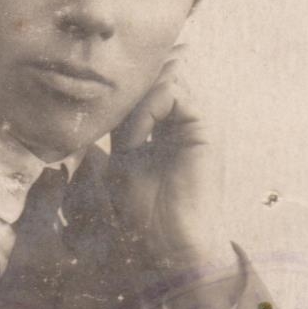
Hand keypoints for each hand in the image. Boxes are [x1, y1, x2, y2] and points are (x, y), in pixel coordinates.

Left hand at [107, 46, 235, 280]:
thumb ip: (123, 124)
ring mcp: (201, 118)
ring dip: (136, 100)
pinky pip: (172, 92)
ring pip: (167, 72)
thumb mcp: (123, 157)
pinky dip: (145, 110)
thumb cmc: (147, 211)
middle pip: (163, 64)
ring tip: (124, 138)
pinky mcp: (206, 126)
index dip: (128, 81)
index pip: (156, 73)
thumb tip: (107, 95)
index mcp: (175, 121)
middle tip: (110, 117)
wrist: (171, 245)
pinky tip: (134, 141)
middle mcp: (191, 114)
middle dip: (131, 84)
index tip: (101, 107)